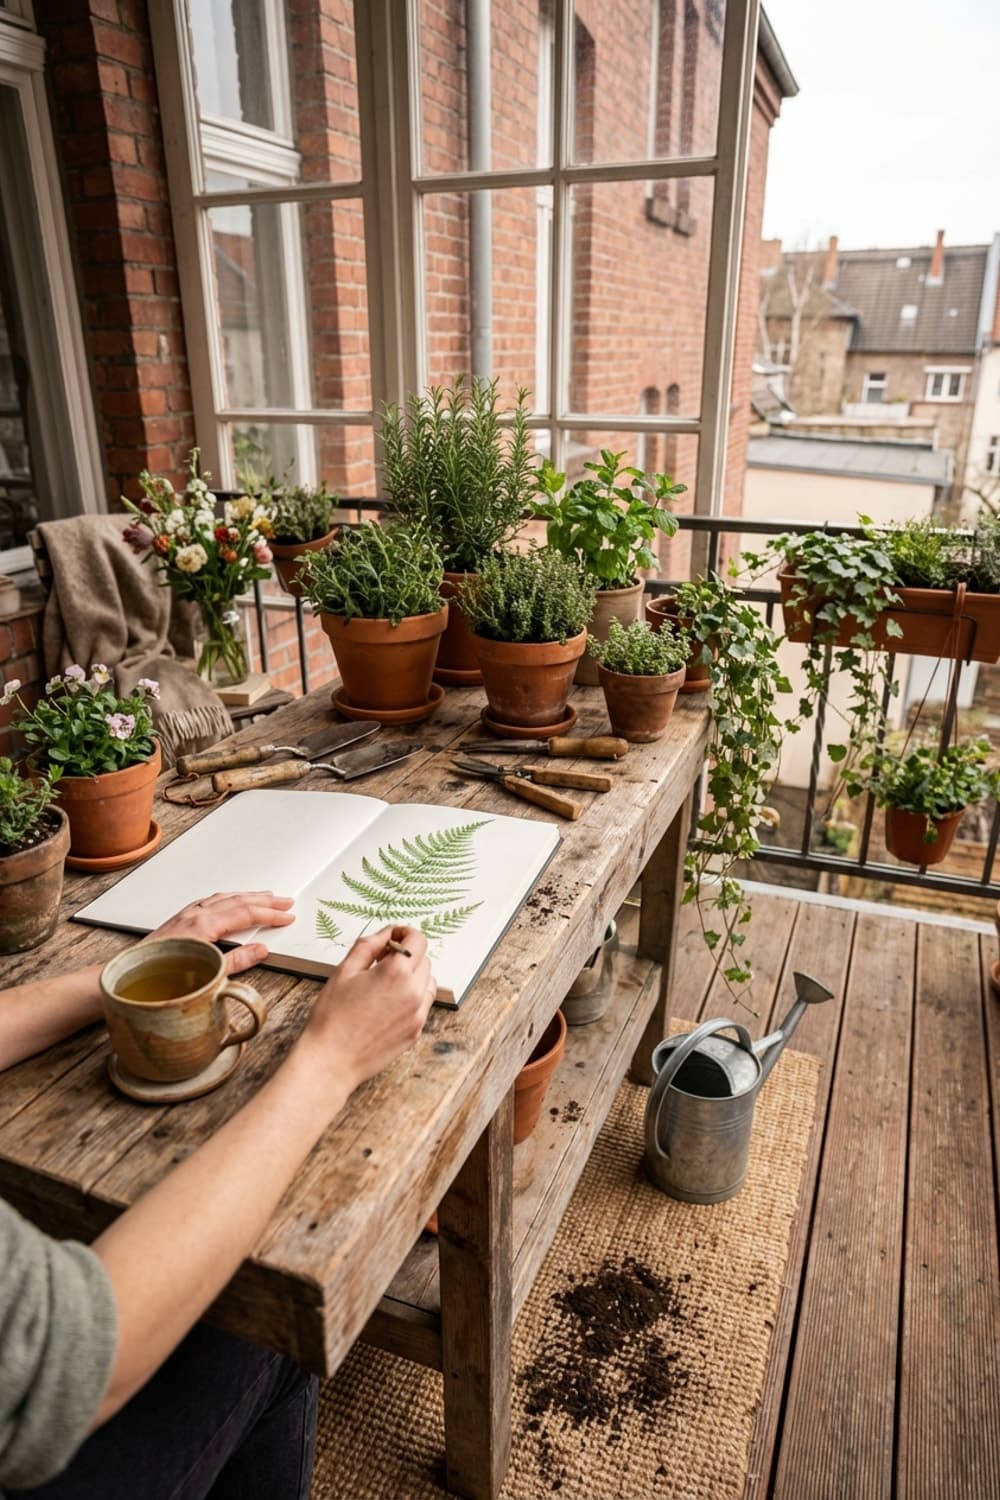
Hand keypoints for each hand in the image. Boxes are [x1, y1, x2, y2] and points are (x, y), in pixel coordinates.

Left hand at [148, 891, 295, 974]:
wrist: (131, 979)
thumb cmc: (162, 979)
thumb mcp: (207, 973)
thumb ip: (236, 960)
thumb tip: (261, 950)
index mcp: (204, 924)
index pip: (246, 914)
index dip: (270, 914)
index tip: (287, 916)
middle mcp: (195, 914)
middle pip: (237, 901)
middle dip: (264, 900)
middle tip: (285, 901)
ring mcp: (185, 915)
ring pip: (223, 898)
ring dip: (246, 896)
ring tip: (264, 896)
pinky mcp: (179, 920)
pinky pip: (209, 901)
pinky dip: (227, 898)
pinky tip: (229, 901)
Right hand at [296, 925, 434, 1093]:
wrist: (331, 1060)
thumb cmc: (332, 1017)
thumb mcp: (344, 971)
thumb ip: (369, 945)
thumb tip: (386, 934)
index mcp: (396, 973)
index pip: (418, 940)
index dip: (404, 933)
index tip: (392, 938)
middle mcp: (414, 992)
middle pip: (424, 960)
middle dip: (406, 955)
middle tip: (380, 962)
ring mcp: (418, 1014)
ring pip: (428, 982)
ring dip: (412, 976)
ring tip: (385, 984)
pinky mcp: (416, 1031)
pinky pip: (423, 1005)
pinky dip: (412, 998)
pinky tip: (387, 1005)